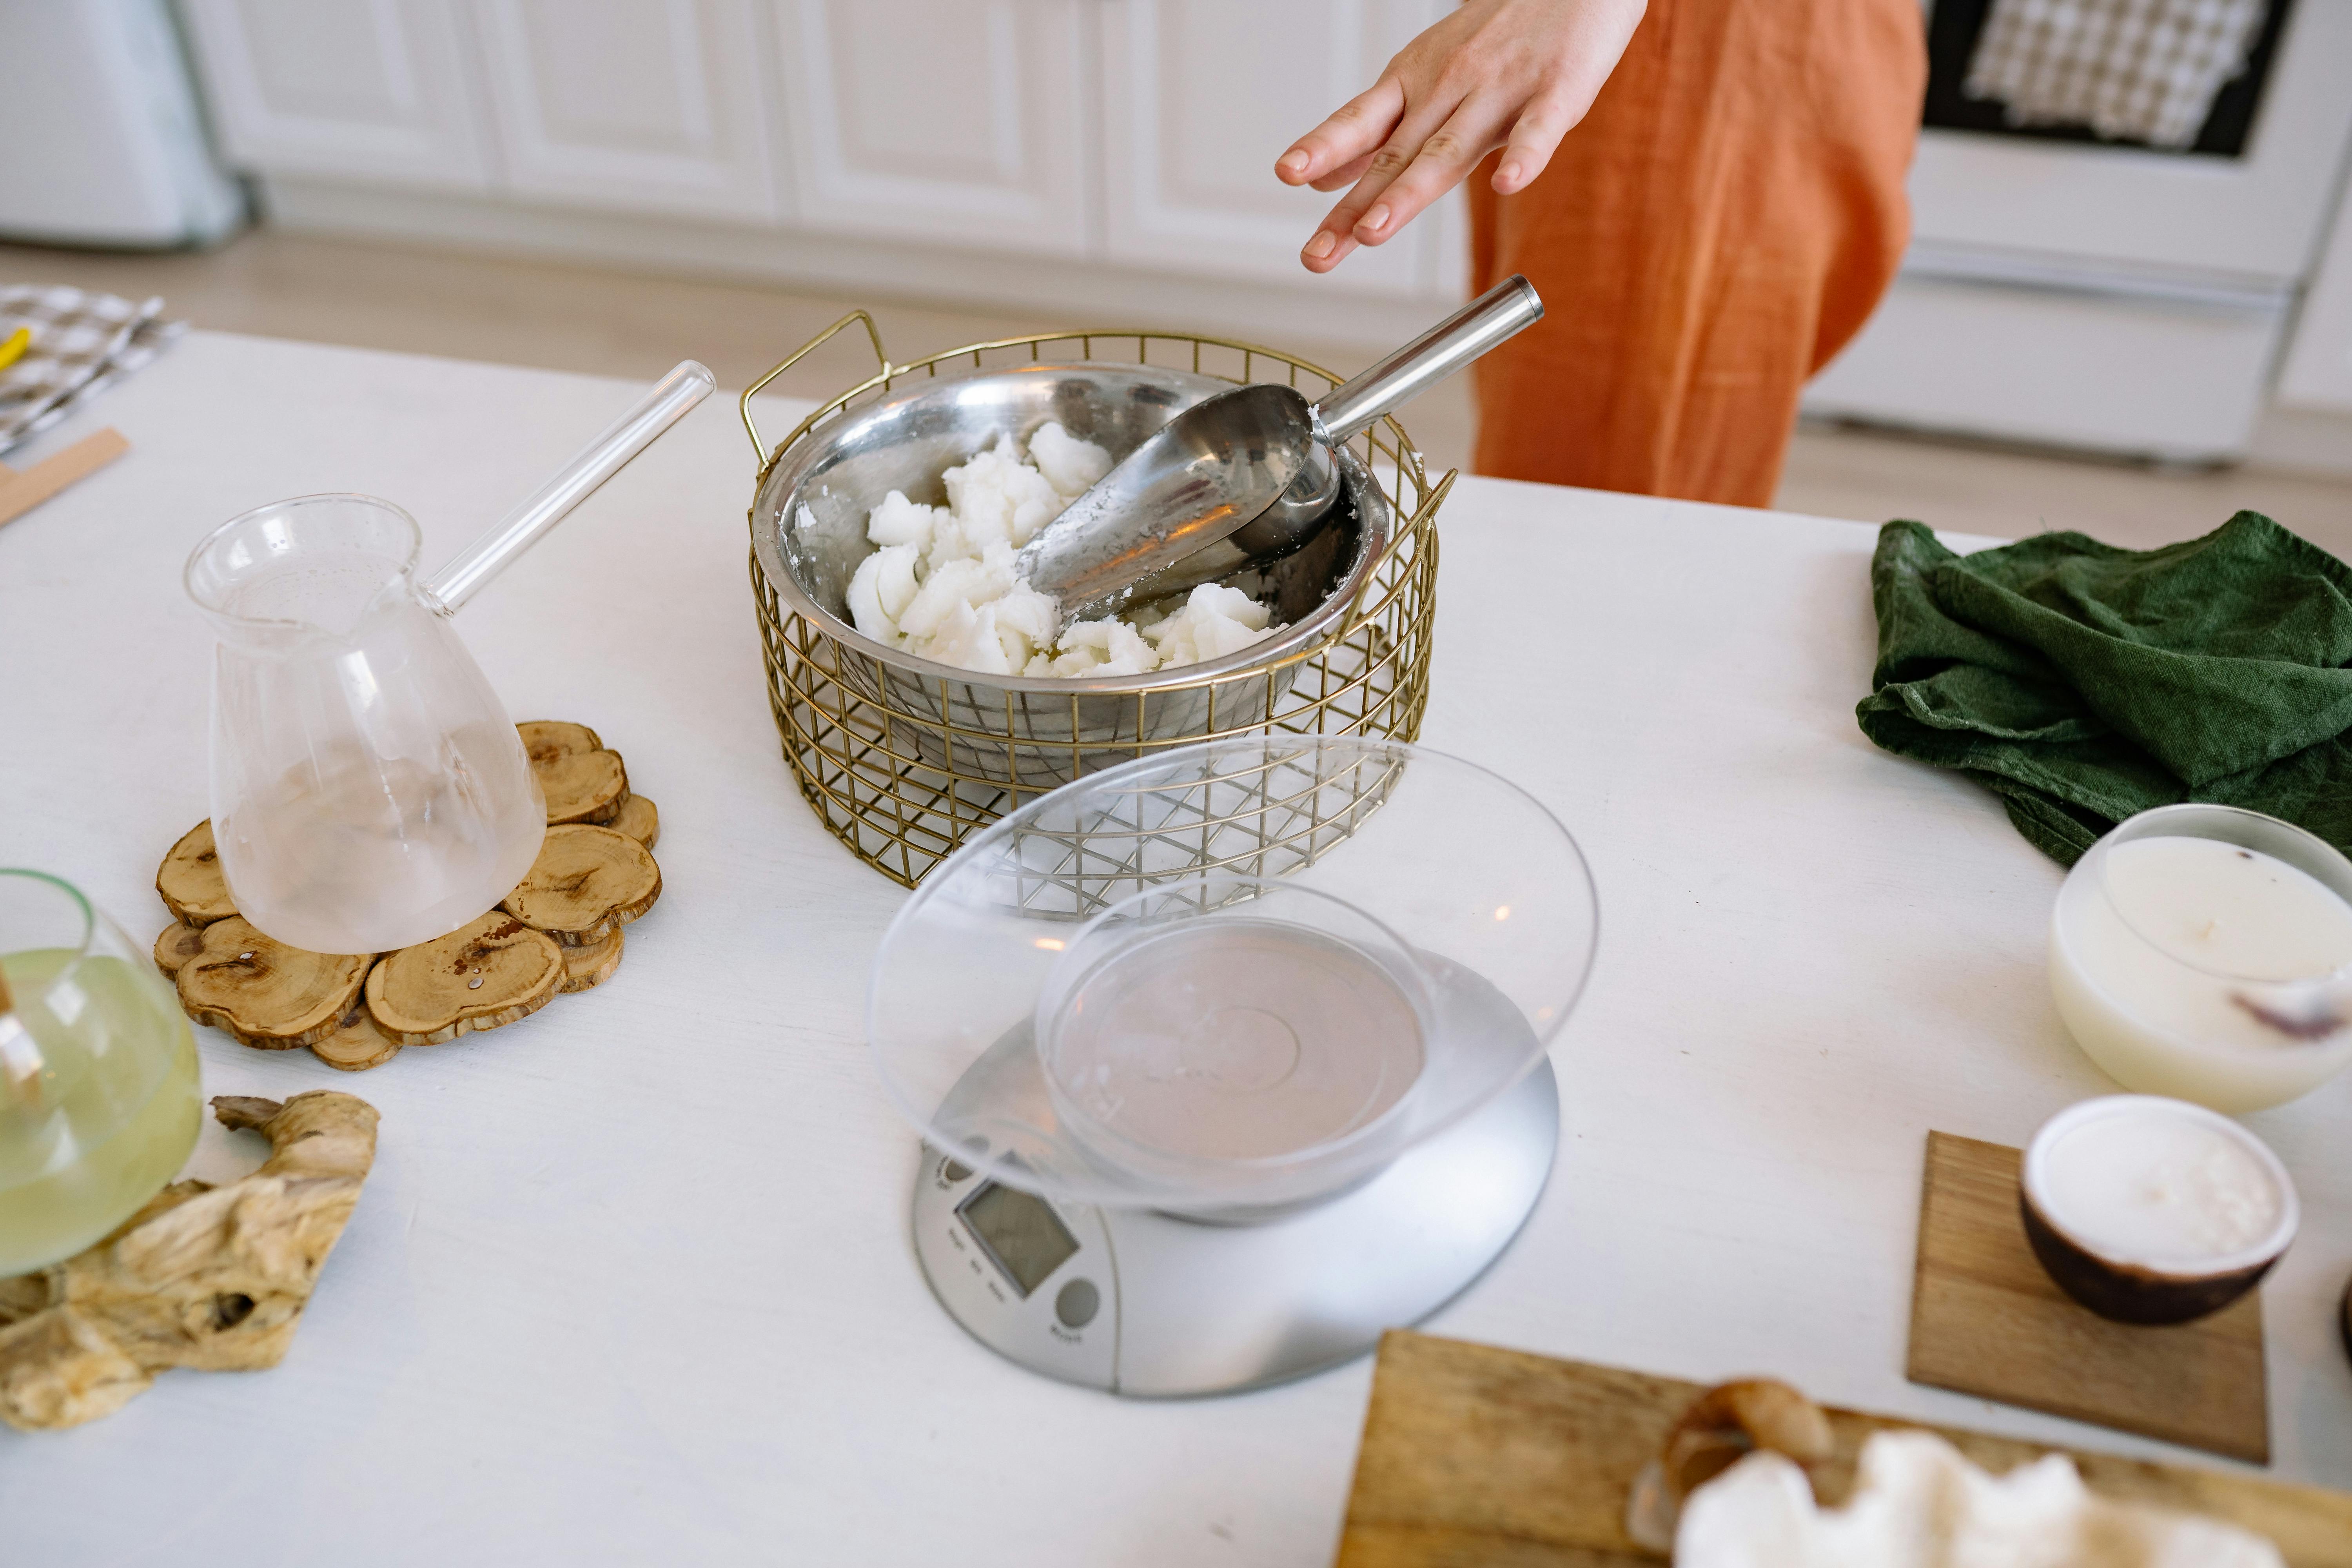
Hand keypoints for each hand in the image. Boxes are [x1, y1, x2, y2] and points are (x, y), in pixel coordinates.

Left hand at [1276, 0, 1645, 272]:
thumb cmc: (1498, 33)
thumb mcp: (1422, 75)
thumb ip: (1377, 133)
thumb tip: (1320, 179)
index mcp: (1414, 84)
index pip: (1359, 126)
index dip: (1322, 149)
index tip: (1286, 175)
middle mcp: (1449, 87)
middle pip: (1395, 155)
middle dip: (1354, 208)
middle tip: (1319, 252)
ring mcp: (1501, 89)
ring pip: (1450, 148)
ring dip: (1409, 192)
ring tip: (1374, 231)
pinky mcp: (1557, 90)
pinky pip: (1537, 130)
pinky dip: (1523, 158)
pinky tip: (1507, 185)